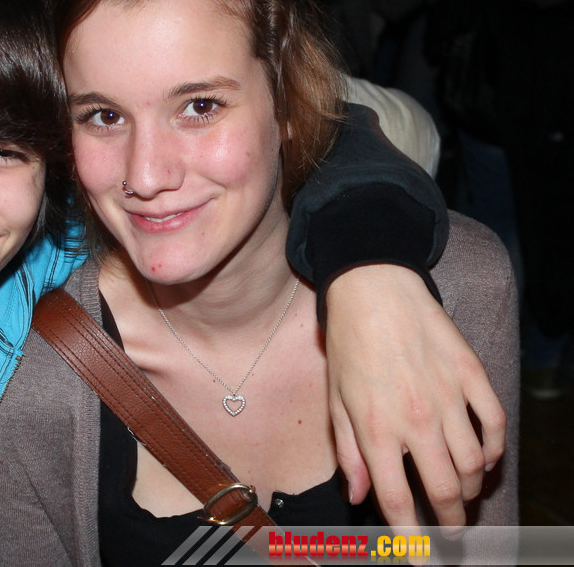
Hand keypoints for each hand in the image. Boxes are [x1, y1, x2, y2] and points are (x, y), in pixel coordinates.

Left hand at [324, 264, 505, 531]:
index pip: (399, 502)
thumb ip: (348, 454)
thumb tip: (358, 497)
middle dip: (451, 524)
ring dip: (471, 489)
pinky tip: (482, 458)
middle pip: (445, 493)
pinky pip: (495, 427)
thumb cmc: (349, 347)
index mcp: (376, 430)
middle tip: (451, 534)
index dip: (412, 541)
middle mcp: (416, 420)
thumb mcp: (335, 402)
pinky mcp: (472, 376)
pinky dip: (493, 450)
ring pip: (474, 466)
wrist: (374, 291)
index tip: (420, 558)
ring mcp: (449, 398)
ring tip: (461, 494)